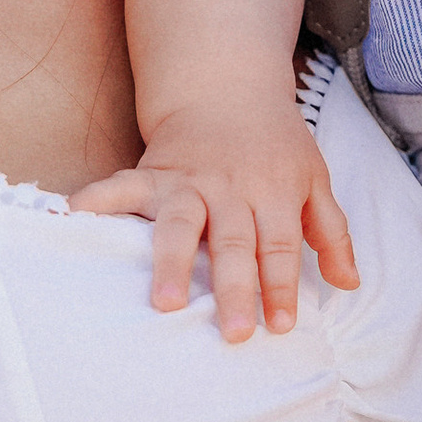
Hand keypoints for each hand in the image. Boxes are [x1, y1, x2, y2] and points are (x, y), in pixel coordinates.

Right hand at [71, 95, 358, 341]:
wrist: (227, 89)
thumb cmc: (276, 146)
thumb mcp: (314, 180)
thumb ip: (332, 233)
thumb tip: (349, 285)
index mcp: (273, 192)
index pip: (279, 246)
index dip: (280, 286)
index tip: (280, 326)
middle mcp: (231, 189)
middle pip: (233, 243)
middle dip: (233, 288)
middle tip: (233, 332)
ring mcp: (189, 181)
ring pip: (181, 224)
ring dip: (173, 262)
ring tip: (165, 303)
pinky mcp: (154, 173)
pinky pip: (122, 186)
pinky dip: (97, 200)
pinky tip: (71, 219)